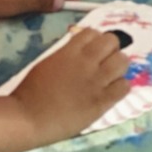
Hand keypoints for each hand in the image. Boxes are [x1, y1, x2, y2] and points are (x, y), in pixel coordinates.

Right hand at [9, 27, 128, 142]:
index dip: (95, 40)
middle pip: (112, 42)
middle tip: (104, 62)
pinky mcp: (102, 101)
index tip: (92, 49)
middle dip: (110, 49)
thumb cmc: (29, 93)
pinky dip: (120, 87)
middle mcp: (86, 62)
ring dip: (118, 67)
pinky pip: (124, 86)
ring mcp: (96, 81)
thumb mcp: (46, 64)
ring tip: (110, 77)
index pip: (92, 32)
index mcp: (69, 52)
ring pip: (123, 62)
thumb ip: (66, 56)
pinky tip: (111, 92)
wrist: (27, 119)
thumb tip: (79, 51)